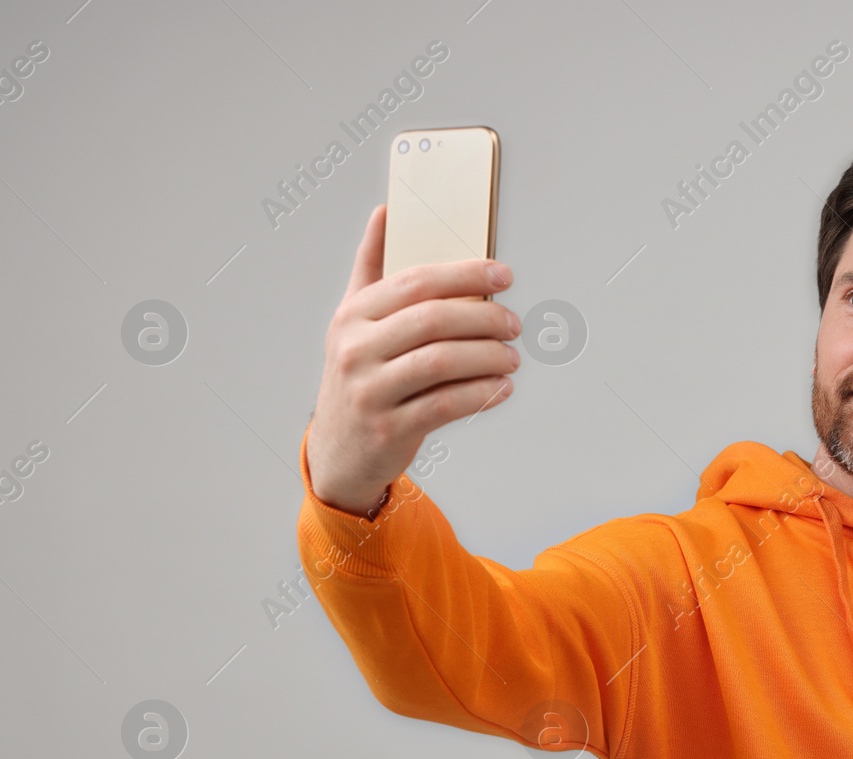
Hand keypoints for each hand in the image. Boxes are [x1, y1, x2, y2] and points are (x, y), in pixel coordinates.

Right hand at [305, 204, 520, 515]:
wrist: (338, 450)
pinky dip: (481, 394)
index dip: (465, 274)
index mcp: (353, 315)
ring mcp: (370, 391)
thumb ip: (371, 267)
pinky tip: (502, 388)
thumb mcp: (354, 321)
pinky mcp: (390, 428)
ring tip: (512, 357)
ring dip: (488, 357)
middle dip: (484, 317)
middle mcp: (356, 349)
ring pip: (442, 362)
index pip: (415, 282)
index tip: (503, 274)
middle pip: (433, 319)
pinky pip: (446, 404)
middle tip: (514, 323)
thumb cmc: (358, 377)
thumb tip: (386, 212)